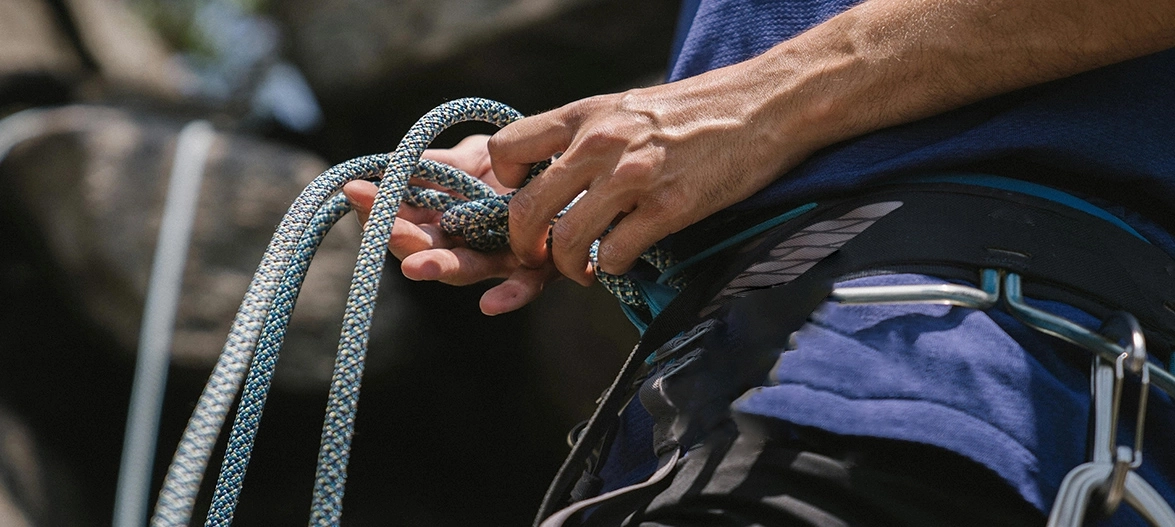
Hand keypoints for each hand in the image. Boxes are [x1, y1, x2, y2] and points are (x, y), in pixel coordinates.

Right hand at [343, 134, 559, 314]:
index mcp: (447, 223)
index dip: (381, 212)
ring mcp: (504, 259)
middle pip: (431, 249)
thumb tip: (389, 167)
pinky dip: (510, 297)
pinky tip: (490, 306)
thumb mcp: (472, 159)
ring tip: (416, 267)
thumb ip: (437, 168)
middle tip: (382, 230)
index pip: (407, 223)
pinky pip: (526, 285)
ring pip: (467, 269)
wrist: (572, 164)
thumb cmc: (516, 165)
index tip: (356, 192)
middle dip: (404, 241)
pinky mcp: (544, 266)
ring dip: (440, 268)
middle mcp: (471, 246)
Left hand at [487, 63, 825, 284]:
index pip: (507, 149)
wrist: (764, 105)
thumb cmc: (698, 110)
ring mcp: (632, 176)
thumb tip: (558, 173)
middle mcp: (599, 143)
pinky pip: (617, 253)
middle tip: (538, 258)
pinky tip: (622, 261)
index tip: (522, 203)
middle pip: (526, 209)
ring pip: (567, 240)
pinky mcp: (668, 207)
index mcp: (585, 115)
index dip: (503, 186)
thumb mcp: (628, 107)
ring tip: (584, 270)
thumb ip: (589, 136)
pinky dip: (613, 267)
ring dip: (569, 266)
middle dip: (524, 246)